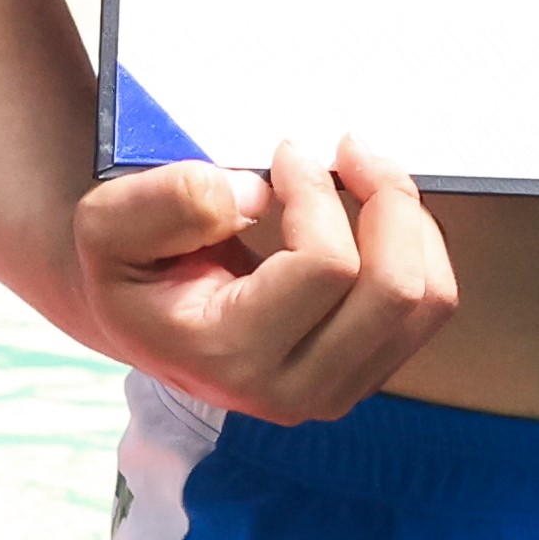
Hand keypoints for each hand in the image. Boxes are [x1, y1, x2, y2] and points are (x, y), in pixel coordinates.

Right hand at [68, 136, 456, 421]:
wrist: (139, 319)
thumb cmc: (128, 269)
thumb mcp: (109, 225)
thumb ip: (168, 202)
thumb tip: (254, 195)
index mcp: (231, 358)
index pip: (324, 267)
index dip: (317, 191)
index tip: (287, 152)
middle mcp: (293, 391)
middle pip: (396, 291)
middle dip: (388, 199)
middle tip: (351, 148)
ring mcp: (336, 390)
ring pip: (427, 301)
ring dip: (410, 221)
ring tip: (367, 175)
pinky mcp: (363, 374)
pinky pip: (429, 307)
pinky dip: (417, 246)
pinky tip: (375, 215)